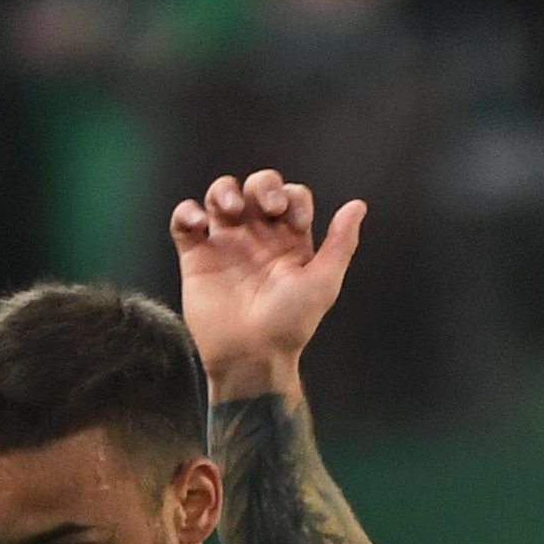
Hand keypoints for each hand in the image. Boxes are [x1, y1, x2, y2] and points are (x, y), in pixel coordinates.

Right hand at [170, 169, 362, 391]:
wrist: (251, 357)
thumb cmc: (290, 325)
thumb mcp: (323, 283)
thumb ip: (341, 243)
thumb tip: (358, 205)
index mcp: (290, 242)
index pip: (292, 197)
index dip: (293, 198)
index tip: (295, 223)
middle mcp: (258, 238)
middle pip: (258, 188)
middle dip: (263, 186)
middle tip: (267, 208)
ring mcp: (226, 245)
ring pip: (221, 195)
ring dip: (224, 191)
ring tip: (230, 210)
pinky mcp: (196, 257)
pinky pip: (185, 221)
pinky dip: (187, 212)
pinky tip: (199, 224)